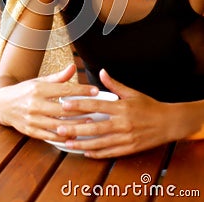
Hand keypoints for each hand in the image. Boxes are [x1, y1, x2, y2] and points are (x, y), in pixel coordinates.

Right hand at [0, 64, 98, 140]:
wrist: (3, 104)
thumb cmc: (26, 90)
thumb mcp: (40, 81)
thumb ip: (58, 77)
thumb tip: (73, 67)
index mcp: (38, 89)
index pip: (64, 89)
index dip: (81, 90)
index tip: (95, 91)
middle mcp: (35, 104)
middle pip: (63, 109)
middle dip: (82, 110)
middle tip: (98, 109)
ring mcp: (32, 119)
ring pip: (58, 124)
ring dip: (75, 125)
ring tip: (90, 123)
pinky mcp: (30, 131)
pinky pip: (49, 136)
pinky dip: (62, 137)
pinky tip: (74, 136)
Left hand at [57, 69, 173, 157]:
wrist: (168, 123)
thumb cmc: (149, 106)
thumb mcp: (132, 92)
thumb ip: (114, 84)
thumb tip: (101, 72)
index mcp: (121, 108)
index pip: (96, 106)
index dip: (79, 105)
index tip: (64, 104)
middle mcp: (122, 124)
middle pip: (94, 127)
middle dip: (75, 128)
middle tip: (59, 128)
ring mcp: (125, 138)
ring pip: (99, 142)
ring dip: (82, 144)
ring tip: (67, 143)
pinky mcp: (128, 148)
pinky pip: (109, 152)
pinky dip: (97, 153)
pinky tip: (85, 152)